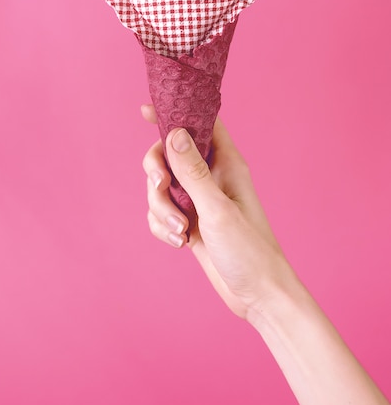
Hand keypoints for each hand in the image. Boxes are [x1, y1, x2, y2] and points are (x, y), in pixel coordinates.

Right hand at [141, 105, 295, 322]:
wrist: (257, 294)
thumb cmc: (249, 250)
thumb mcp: (217, 210)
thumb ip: (192, 172)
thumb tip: (174, 133)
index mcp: (226, 164)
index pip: (201, 124)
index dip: (176, 112)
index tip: (147, 110)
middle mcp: (211, 177)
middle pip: (168, 155)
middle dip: (157, 174)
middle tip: (161, 189)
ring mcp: (199, 200)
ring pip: (160, 187)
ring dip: (160, 209)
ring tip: (180, 231)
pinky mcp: (190, 221)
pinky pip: (160, 212)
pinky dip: (162, 226)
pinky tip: (179, 242)